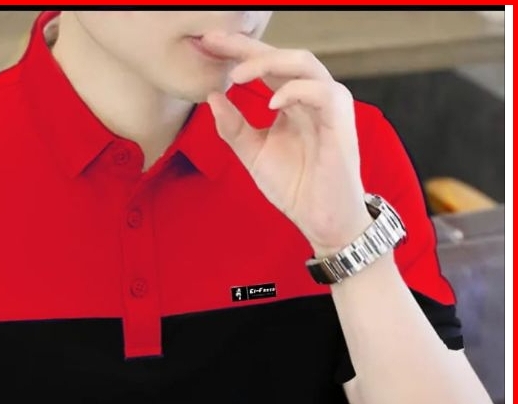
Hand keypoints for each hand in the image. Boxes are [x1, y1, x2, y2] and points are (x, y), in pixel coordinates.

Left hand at [202, 32, 373, 255]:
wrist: (320, 217)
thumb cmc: (294, 186)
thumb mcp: (253, 155)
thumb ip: (233, 127)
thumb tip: (212, 97)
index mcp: (291, 100)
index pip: (264, 67)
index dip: (237, 52)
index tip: (207, 45)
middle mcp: (311, 95)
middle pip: (281, 56)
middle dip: (246, 47)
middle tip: (213, 41)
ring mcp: (328, 105)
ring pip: (303, 64)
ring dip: (269, 63)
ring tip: (238, 74)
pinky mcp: (340, 120)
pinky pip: (320, 92)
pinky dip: (294, 92)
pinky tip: (270, 103)